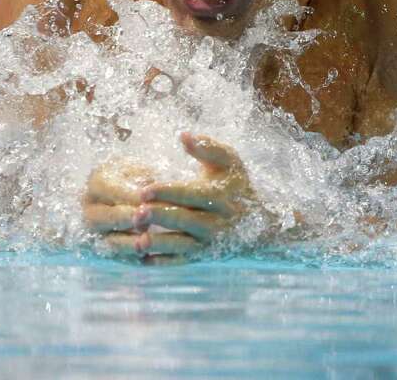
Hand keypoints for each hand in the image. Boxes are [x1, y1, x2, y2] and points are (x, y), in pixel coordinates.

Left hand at [82, 132, 256, 263]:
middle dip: (160, 217)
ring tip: (139, 241)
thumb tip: (183, 134)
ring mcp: (209, 242)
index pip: (191, 193)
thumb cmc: (237, 186)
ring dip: (160, 243)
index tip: (144, 189)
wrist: (260, 227)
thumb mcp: (230, 163)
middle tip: (136, 213)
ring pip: (182, 245)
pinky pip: (181, 262)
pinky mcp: (202, 256)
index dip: (168, 192)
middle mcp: (216, 221)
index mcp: (220, 196)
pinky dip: (163, 262)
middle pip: (184, 220)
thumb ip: (208, 147)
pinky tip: (143, 259)